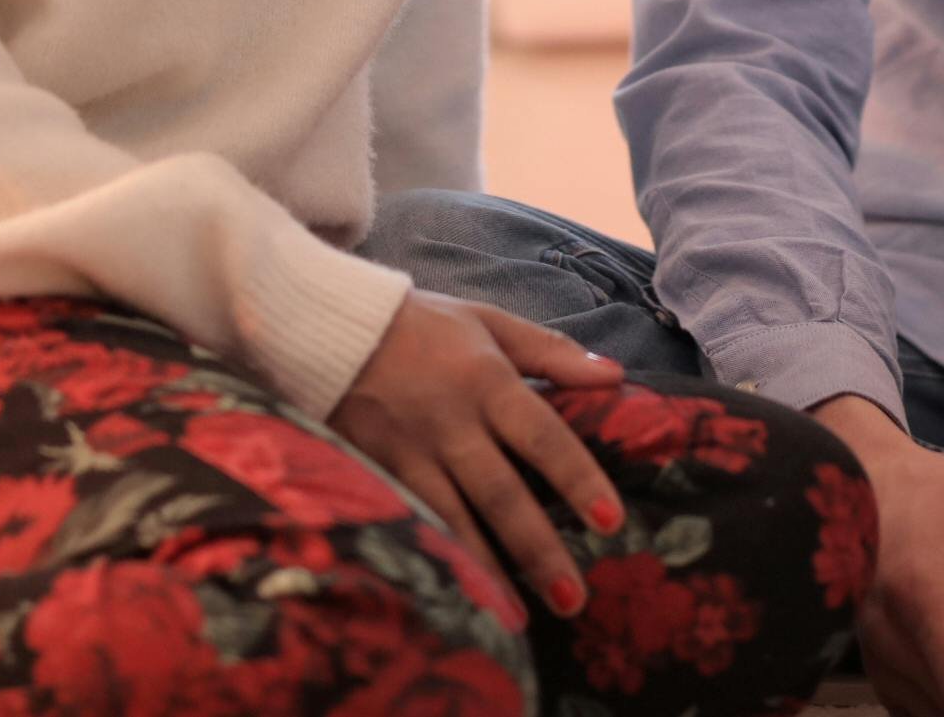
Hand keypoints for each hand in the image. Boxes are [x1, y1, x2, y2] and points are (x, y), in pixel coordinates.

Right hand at [331, 292, 628, 618]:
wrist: (328, 329)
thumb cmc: (421, 327)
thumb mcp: (489, 323)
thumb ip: (552, 352)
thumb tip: (616, 377)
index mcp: (487, 381)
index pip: (543, 436)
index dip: (577, 479)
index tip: (610, 522)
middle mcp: (451, 423)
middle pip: (501, 494)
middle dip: (538, 549)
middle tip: (573, 597)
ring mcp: (409, 454)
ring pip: (454, 522)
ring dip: (488, 573)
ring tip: (519, 620)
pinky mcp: (374, 473)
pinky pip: (411, 525)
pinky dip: (436, 561)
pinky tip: (456, 597)